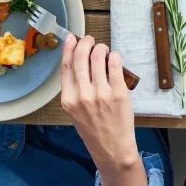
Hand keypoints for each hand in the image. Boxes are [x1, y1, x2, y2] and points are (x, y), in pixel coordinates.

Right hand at [60, 35, 146, 185]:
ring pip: (99, 57)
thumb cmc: (93, 128)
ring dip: (102, 48)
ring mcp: (101, 93)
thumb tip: (78, 61)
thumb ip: (75, 88)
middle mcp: (82, 95)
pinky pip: (115, 65)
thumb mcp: (75, 111)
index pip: (66, 66)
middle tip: (91, 40)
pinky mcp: (119, 93)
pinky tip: (114, 57)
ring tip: (104, 50)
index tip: (73, 38)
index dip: (69, 48)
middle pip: (81, 57)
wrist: (111, 148)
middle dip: (86, 43)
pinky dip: (115, 56)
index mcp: (68, 99)